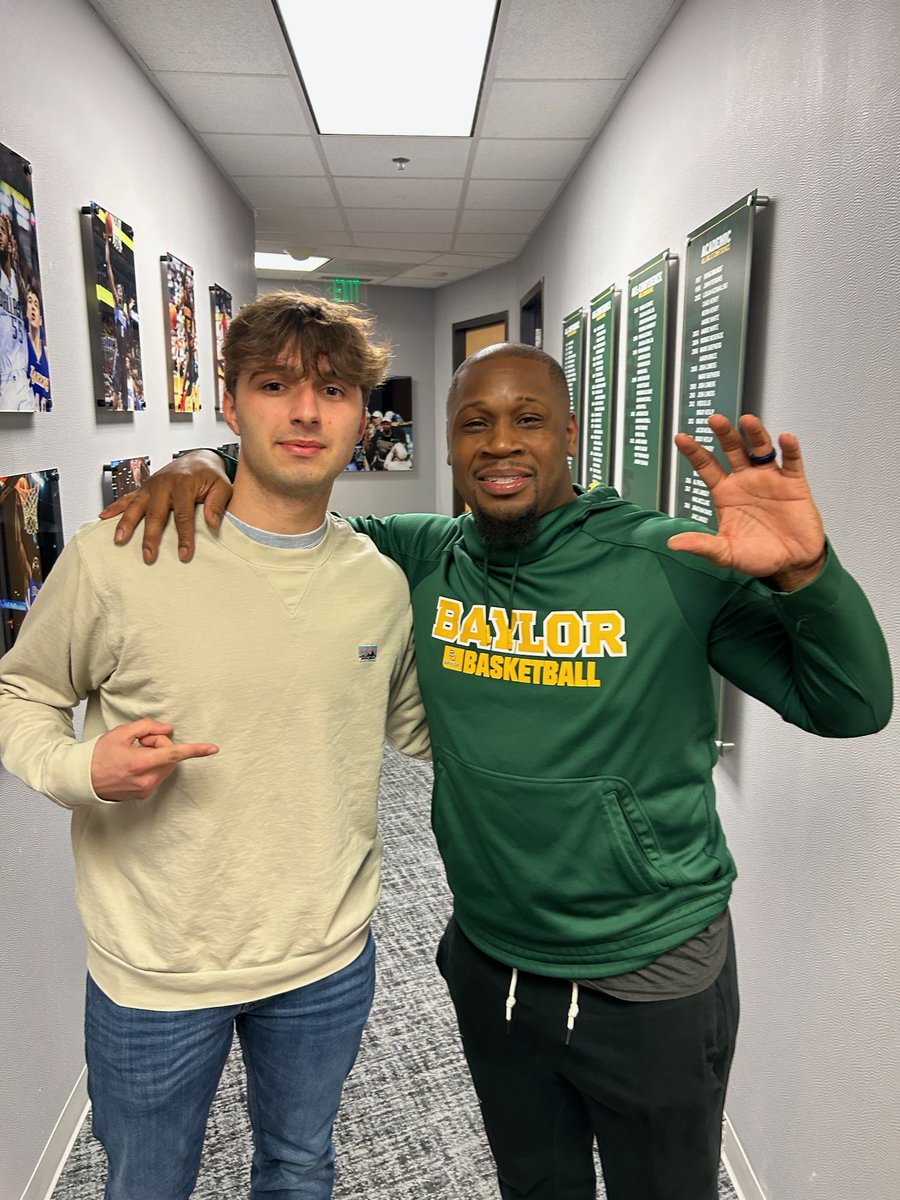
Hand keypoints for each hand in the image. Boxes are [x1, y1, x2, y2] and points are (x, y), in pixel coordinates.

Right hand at [90, 719, 218, 801]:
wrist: (82, 779)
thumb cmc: (99, 755)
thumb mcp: (121, 733)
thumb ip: (147, 727)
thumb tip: (168, 729)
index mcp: (140, 763)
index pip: (174, 754)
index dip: (196, 750)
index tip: (213, 748)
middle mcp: (146, 780)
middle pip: (170, 757)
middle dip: (161, 745)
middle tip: (141, 742)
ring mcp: (146, 789)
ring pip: (166, 766)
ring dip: (157, 756)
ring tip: (135, 754)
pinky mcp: (144, 795)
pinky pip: (158, 775)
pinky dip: (152, 766)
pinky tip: (133, 765)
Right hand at [99, 450, 232, 563]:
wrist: (198, 459)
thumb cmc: (210, 475)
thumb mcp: (222, 486)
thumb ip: (217, 503)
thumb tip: (211, 523)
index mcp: (184, 484)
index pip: (183, 515)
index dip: (184, 537)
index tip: (184, 554)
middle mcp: (164, 484)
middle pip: (155, 514)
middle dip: (151, 537)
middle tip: (148, 556)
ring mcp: (151, 486)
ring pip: (136, 506)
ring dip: (126, 524)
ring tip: (119, 540)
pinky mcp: (145, 488)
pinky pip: (127, 498)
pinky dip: (115, 508)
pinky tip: (103, 517)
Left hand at [668, 414, 826, 590]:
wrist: (792, 563)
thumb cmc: (759, 557)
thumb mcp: (726, 553)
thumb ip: (702, 546)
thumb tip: (674, 543)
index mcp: (726, 494)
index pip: (707, 467)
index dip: (694, 452)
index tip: (681, 438)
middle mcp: (746, 481)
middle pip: (733, 450)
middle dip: (724, 434)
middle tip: (714, 420)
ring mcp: (770, 479)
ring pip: (760, 449)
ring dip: (755, 434)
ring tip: (747, 421)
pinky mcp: (794, 484)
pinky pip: (792, 462)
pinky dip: (789, 449)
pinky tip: (784, 439)